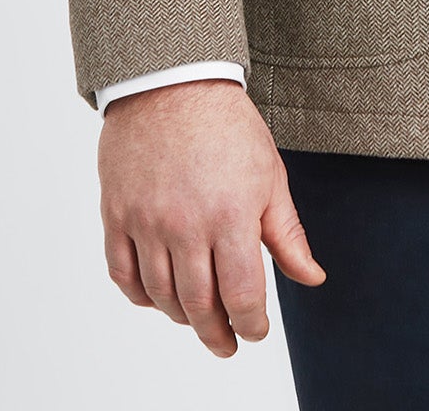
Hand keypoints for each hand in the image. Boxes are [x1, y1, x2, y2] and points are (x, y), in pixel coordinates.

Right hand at [98, 77, 325, 356]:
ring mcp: (146, 221)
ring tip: (198, 318)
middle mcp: (185, 225)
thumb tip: (312, 278)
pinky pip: (122, 274)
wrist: (174, 83)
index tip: (255, 332)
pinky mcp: (116, 214)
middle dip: (216, 335)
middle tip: (227, 345)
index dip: (251, 324)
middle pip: (198, 306)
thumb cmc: (229, 127)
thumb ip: (288, 235)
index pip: (242, 294)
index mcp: (231, 215)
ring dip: (181, 317)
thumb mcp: (271, 176)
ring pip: (159, 296)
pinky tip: (158, 296)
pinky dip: (140, 296)